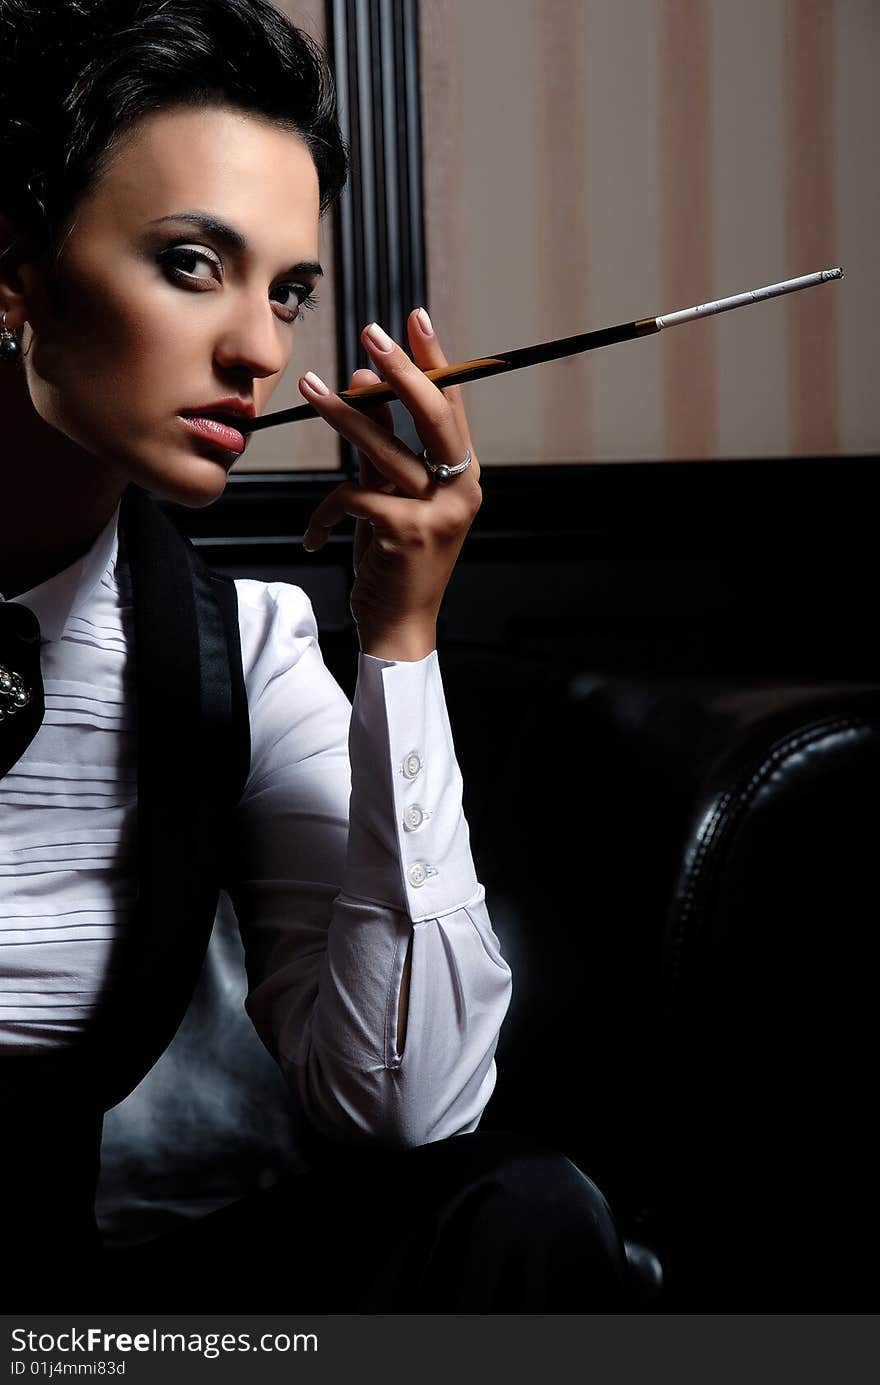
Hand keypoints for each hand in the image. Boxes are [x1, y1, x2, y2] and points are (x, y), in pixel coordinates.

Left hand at [298, 309, 481, 657]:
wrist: (398, 627)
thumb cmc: (395, 562)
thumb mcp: (391, 500)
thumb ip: (382, 452)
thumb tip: (364, 386)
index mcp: (464, 477)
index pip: (452, 407)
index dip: (434, 360)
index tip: (414, 318)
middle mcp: (460, 491)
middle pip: (433, 416)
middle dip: (401, 370)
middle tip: (370, 334)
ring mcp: (437, 513)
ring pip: (384, 450)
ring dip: (342, 416)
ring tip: (310, 389)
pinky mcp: (406, 534)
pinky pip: (354, 498)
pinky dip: (326, 514)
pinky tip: (314, 537)